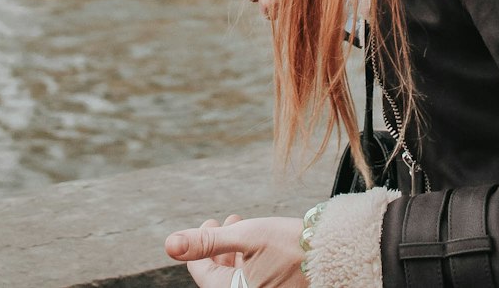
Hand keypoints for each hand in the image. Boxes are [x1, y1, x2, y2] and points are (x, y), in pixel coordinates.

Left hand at [165, 212, 303, 287]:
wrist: (328, 254)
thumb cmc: (289, 245)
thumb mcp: (245, 236)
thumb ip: (206, 243)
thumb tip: (169, 244)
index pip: (201, 272)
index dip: (199, 244)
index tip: (210, 221)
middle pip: (218, 274)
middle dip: (217, 246)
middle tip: (222, 220)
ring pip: (234, 274)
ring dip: (232, 249)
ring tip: (238, 224)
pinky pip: (251, 277)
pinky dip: (248, 257)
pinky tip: (254, 239)